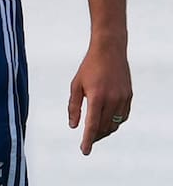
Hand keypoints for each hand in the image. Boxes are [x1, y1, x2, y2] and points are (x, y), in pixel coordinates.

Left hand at [68, 40, 131, 154]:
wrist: (109, 51)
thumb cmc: (89, 67)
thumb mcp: (76, 85)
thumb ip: (74, 106)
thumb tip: (73, 125)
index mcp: (97, 97)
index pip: (92, 125)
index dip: (88, 140)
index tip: (84, 150)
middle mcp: (112, 100)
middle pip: (104, 128)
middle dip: (96, 136)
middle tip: (87, 140)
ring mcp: (123, 99)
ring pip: (115, 124)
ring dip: (105, 131)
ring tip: (96, 133)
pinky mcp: (129, 97)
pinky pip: (122, 116)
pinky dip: (115, 122)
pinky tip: (107, 122)